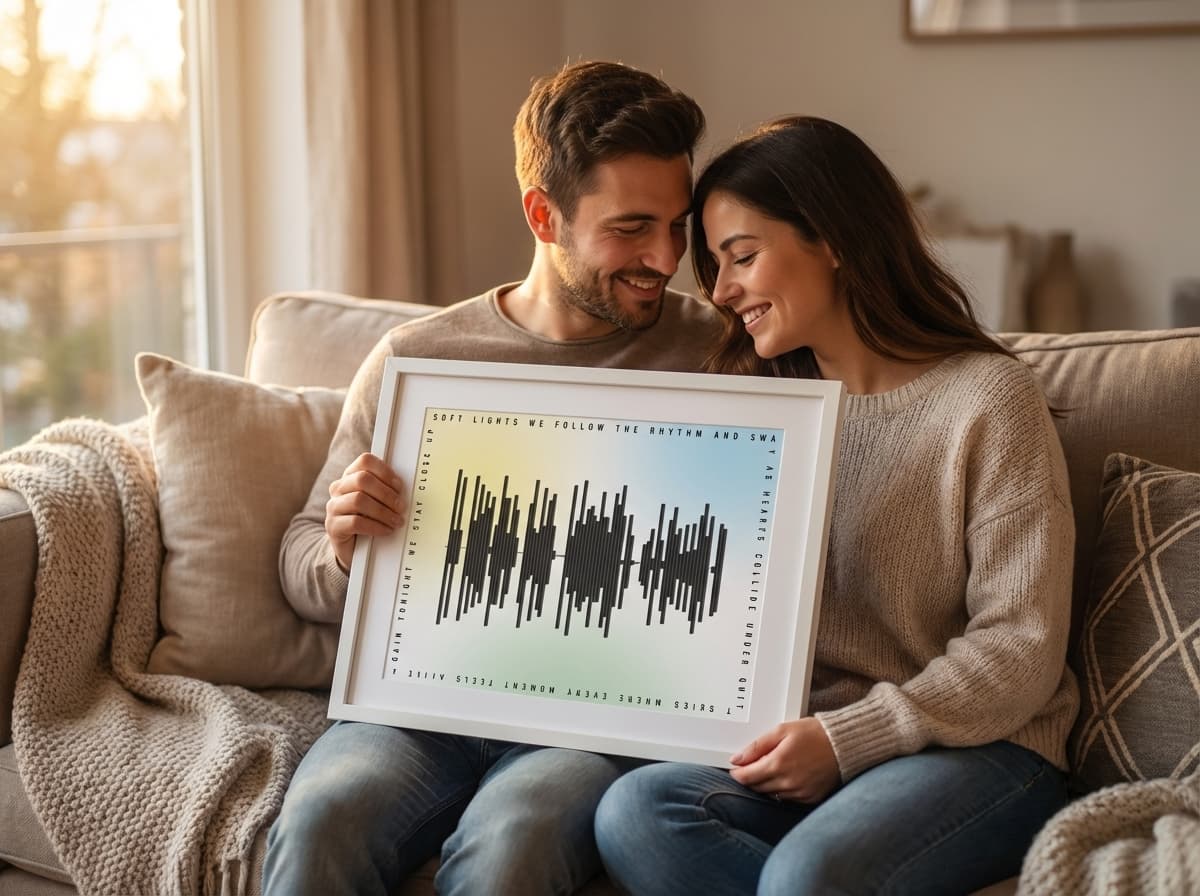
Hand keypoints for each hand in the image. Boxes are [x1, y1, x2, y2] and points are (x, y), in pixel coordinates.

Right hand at [325, 453, 406, 571]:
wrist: (352, 547)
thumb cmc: (368, 519)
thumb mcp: (377, 501)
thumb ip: (386, 490)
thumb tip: (405, 489)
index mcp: (350, 476)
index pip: (365, 461)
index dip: (384, 471)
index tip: (399, 486)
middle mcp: (339, 488)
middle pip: (362, 480)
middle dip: (386, 493)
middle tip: (401, 507)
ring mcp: (333, 507)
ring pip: (358, 500)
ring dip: (383, 512)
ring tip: (396, 521)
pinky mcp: (333, 526)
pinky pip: (355, 522)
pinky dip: (376, 526)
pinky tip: (386, 530)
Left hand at [729, 717, 840, 803]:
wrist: (844, 744)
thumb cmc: (815, 734)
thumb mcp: (782, 730)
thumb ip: (757, 746)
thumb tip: (737, 759)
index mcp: (778, 764)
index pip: (746, 777)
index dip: (738, 773)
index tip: (736, 767)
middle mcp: (787, 782)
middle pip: (757, 787)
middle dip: (751, 777)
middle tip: (754, 765)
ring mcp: (799, 793)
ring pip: (771, 794)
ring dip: (766, 784)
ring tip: (774, 768)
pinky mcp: (809, 799)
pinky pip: (787, 799)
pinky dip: (782, 790)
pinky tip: (787, 777)